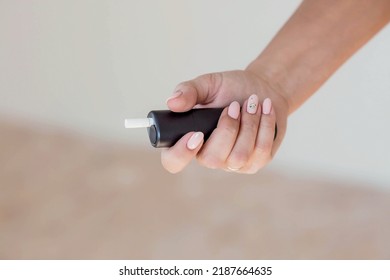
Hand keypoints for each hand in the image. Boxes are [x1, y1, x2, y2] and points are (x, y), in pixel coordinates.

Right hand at [161, 70, 288, 173]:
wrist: (263, 89)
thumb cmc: (232, 89)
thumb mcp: (208, 84)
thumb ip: (189, 91)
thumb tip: (172, 102)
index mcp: (189, 140)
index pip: (173, 161)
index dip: (181, 154)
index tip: (197, 133)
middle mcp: (208, 156)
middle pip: (213, 159)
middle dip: (228, 128)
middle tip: (235, 105)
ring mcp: (232, 164)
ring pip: (239, 156)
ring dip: (249, 124)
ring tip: (252, 103)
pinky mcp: (255, 163)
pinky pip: (261, 151)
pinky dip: (265, 125)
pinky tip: (265, 109)